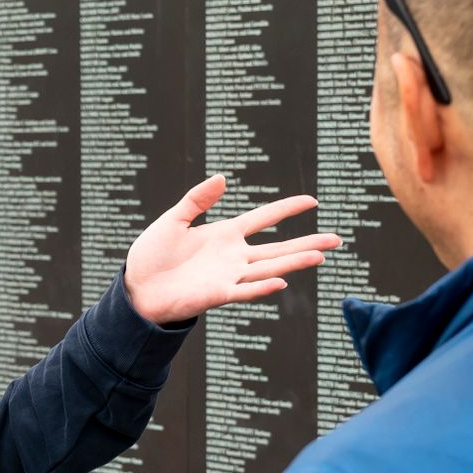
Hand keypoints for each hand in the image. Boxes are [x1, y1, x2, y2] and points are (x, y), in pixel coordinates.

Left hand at [124, 176, 340, 324]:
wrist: (137, 287)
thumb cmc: (153, 254)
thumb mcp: (173, 220)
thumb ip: (197, 200)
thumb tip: (222, 178)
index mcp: (224, 234)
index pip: (263, 218)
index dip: (286, 209)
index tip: (311, 200)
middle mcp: (233, 256)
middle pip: (278, 248)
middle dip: (307, 243)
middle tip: (336, 239)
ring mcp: (228, 276)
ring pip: (269, 267)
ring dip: (294, 262)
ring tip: (321, 255)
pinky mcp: (217, 294)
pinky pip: (244, 290)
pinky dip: (262, 286)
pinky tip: (281, 280)